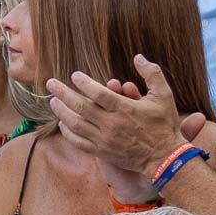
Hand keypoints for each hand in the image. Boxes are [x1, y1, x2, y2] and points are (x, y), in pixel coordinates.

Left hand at [46, 54, 187, 180]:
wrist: (164, 157)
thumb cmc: (164, 124)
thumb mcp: (164, 95)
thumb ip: (152, 74)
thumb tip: (138, 57)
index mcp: (125, 109)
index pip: (98, 93)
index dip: (84, 83)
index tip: (75, 75)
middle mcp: (111, 124)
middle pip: (81, 107)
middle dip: (63, 93)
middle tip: (51, 83)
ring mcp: (105, 139)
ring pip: (76, 124)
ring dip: (61, 111)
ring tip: (52, 101)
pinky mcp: (102, 152)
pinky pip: (78, 142)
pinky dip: (68, 132)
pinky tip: (62, 123)